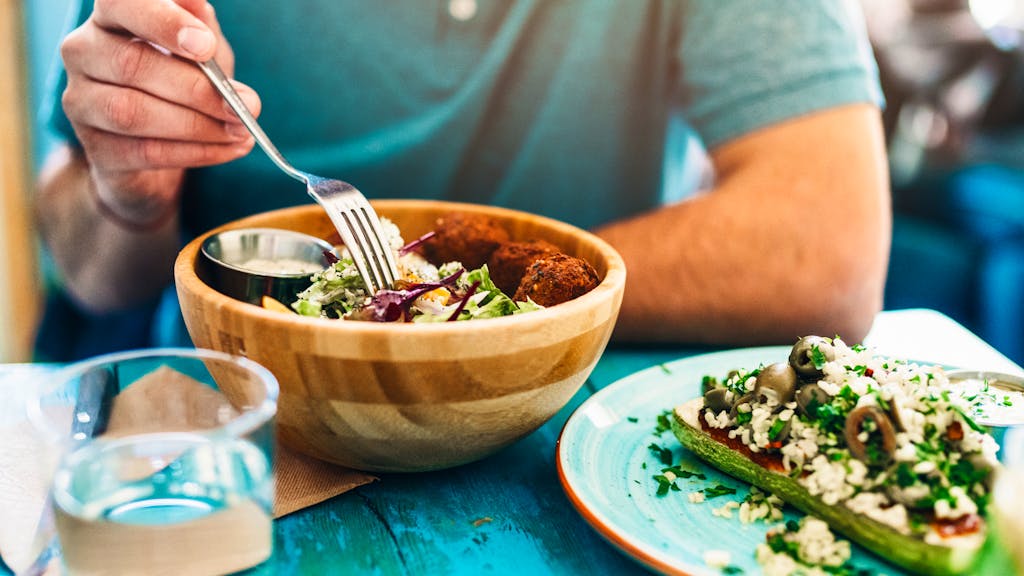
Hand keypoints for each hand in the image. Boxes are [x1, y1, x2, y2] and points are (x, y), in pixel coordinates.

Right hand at [60, 0, 261, 224]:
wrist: (159, 145)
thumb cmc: (179, 82)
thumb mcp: (200, 50)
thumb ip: (202, 27)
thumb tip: (200, 7)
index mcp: (110, 17)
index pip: (121, 4)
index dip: (163, 22)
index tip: (206, 45)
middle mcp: (84, 52)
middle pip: (132, 65)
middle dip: (197, 89)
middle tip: (246, 105)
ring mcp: (81, 102)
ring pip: (134, 112)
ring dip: (198, 125)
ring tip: (241, 130)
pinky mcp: (96, 148)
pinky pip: (145, 151)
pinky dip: (196, 152)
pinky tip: (228, 149)